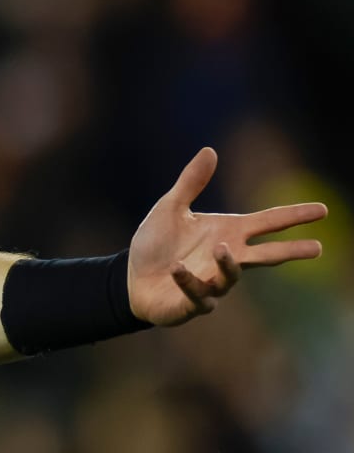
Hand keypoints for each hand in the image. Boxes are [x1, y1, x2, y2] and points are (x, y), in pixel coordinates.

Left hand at [127, 146, 326, 325]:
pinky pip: (197, 293)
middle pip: (266, 255)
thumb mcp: (170, 208)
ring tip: (221, 248)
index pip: (267, 223)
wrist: (131, 278)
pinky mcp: (192, 302)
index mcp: (228, 233)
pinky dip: (188, 281)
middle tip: (318, 248)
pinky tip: (177, 268)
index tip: (322, 210)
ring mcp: (213, 283)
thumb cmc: (156, 244)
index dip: (294, 216)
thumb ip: (191, 183)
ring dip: (228, 263)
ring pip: (232, 276)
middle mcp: (226, 258)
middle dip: (291, 251)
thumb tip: (209, 150)